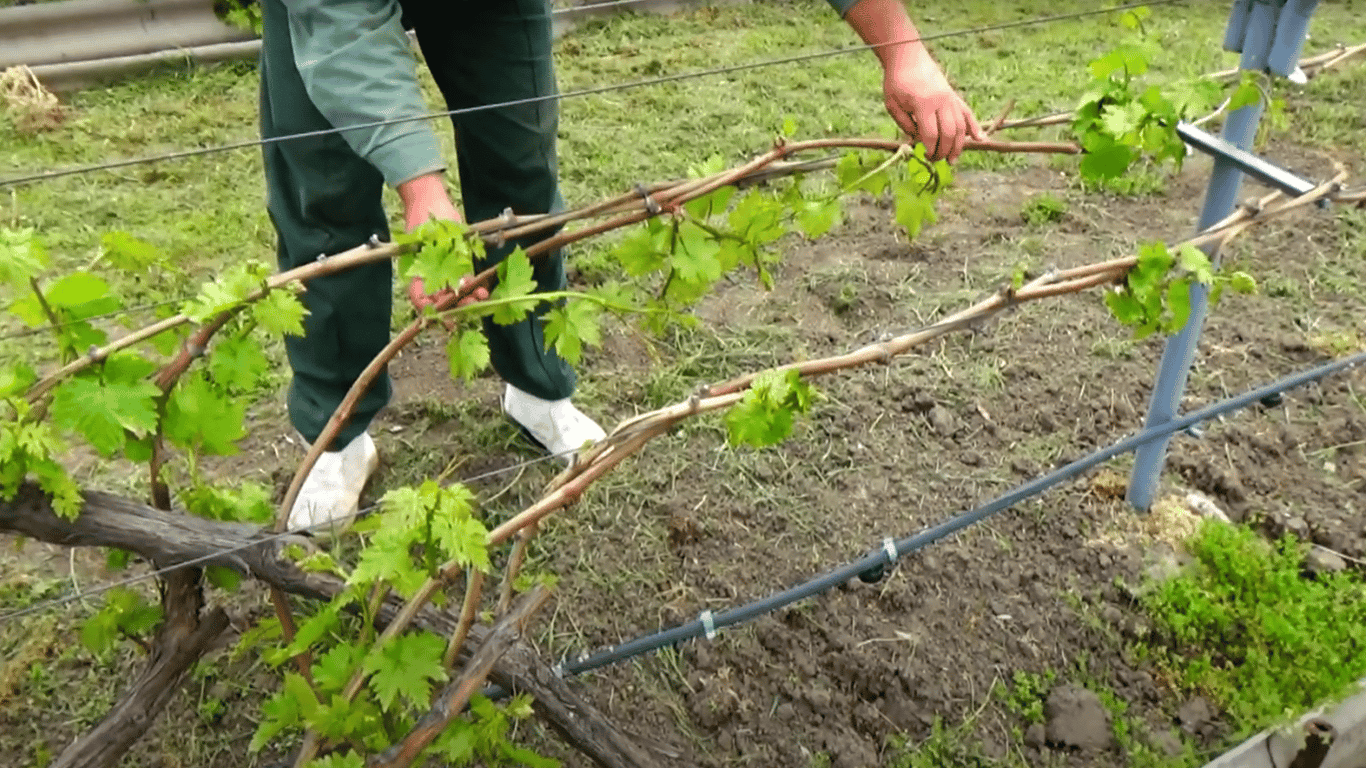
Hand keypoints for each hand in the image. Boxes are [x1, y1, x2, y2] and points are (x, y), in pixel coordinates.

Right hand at [396, 173, 488, 313]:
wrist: (428, 196)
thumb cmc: (429, 215)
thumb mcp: (442, 238)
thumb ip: (452, 261)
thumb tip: (463, 285)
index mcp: (414, 270)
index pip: (420, 299)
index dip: (434, 311)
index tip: (451, 318)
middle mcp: (425, 272)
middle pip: (439, 299)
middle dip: (458, 305)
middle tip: (475, 306)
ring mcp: (437, 267)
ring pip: (451, 291)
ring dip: (466, 297)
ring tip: (482, 298)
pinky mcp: (450, 261)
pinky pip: (458, 278)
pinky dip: (469, 284)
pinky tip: (481, 288)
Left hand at [883, 57, 983, 163]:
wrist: (908, 57)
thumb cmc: (897, 82)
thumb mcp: (893, 105)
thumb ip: (905, 124)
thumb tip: (917, 142)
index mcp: (924, 104)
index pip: (931, 134)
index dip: (929, 149)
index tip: (924, 157)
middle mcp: (941, 102)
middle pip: (948, 133)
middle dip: (943, 151)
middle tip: (936, 161)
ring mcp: (950, 98)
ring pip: (960, 126)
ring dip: (958, 145)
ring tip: (953, 159)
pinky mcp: (954, 95)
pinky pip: (967, 113)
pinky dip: (974, 127)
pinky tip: (980, 139)